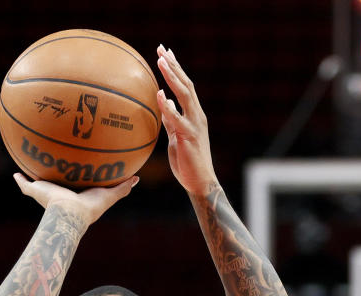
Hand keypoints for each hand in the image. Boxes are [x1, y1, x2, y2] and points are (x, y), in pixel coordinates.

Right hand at [13, 173, 138, 225]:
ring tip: (32, 164)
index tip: (77, 172)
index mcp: (75, 196)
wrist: (70, 211)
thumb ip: (122, 188)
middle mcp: (60, 195)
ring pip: (38, 185)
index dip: (76, 179)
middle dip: (54, 178)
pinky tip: (16, 174)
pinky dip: (19, 180)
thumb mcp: (109, 195)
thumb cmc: (90, 206)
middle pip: (56, 184)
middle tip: (53, 167)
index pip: (75, 186)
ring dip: (35, 178)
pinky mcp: (35, 191)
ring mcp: (46, 193)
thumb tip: (136, 179)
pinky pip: (24, 184)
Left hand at [155, 45, 217, 194]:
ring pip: (185, 95)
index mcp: (194, 115)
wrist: (200, 182)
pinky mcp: (190, 136)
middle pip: (186, 85)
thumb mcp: (176, 136)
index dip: (176, 68)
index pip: (185, 86)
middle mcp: (197, 116)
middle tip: (161, 49)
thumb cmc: (187, 162)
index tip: (166, 52)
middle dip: (174, 65)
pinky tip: (160, 94)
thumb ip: (171, 120)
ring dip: (173, 76)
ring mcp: (195, 125)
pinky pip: (177, 118)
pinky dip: (168, 106)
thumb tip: (163, 103)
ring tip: (161, 61)